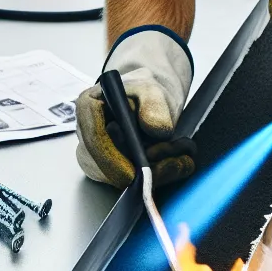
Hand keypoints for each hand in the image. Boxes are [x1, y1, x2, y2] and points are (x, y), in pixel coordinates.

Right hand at [75, 26, 197, 189]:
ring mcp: (98, 156)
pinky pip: (133, 183)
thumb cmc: (145, 90)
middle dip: (142, 167)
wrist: (152, 100)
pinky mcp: (114, 171)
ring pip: (120, 179)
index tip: (134, 172)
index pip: (93, 139)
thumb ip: (154, 104)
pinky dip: (161, 174)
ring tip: (184, 152)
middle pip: (104, 166)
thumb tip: (155, 130)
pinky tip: (179, 161)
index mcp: (88, 106)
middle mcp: (87, 135)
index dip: (112, 160)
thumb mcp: (153, 88)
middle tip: (178, 155)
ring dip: (157, 171)